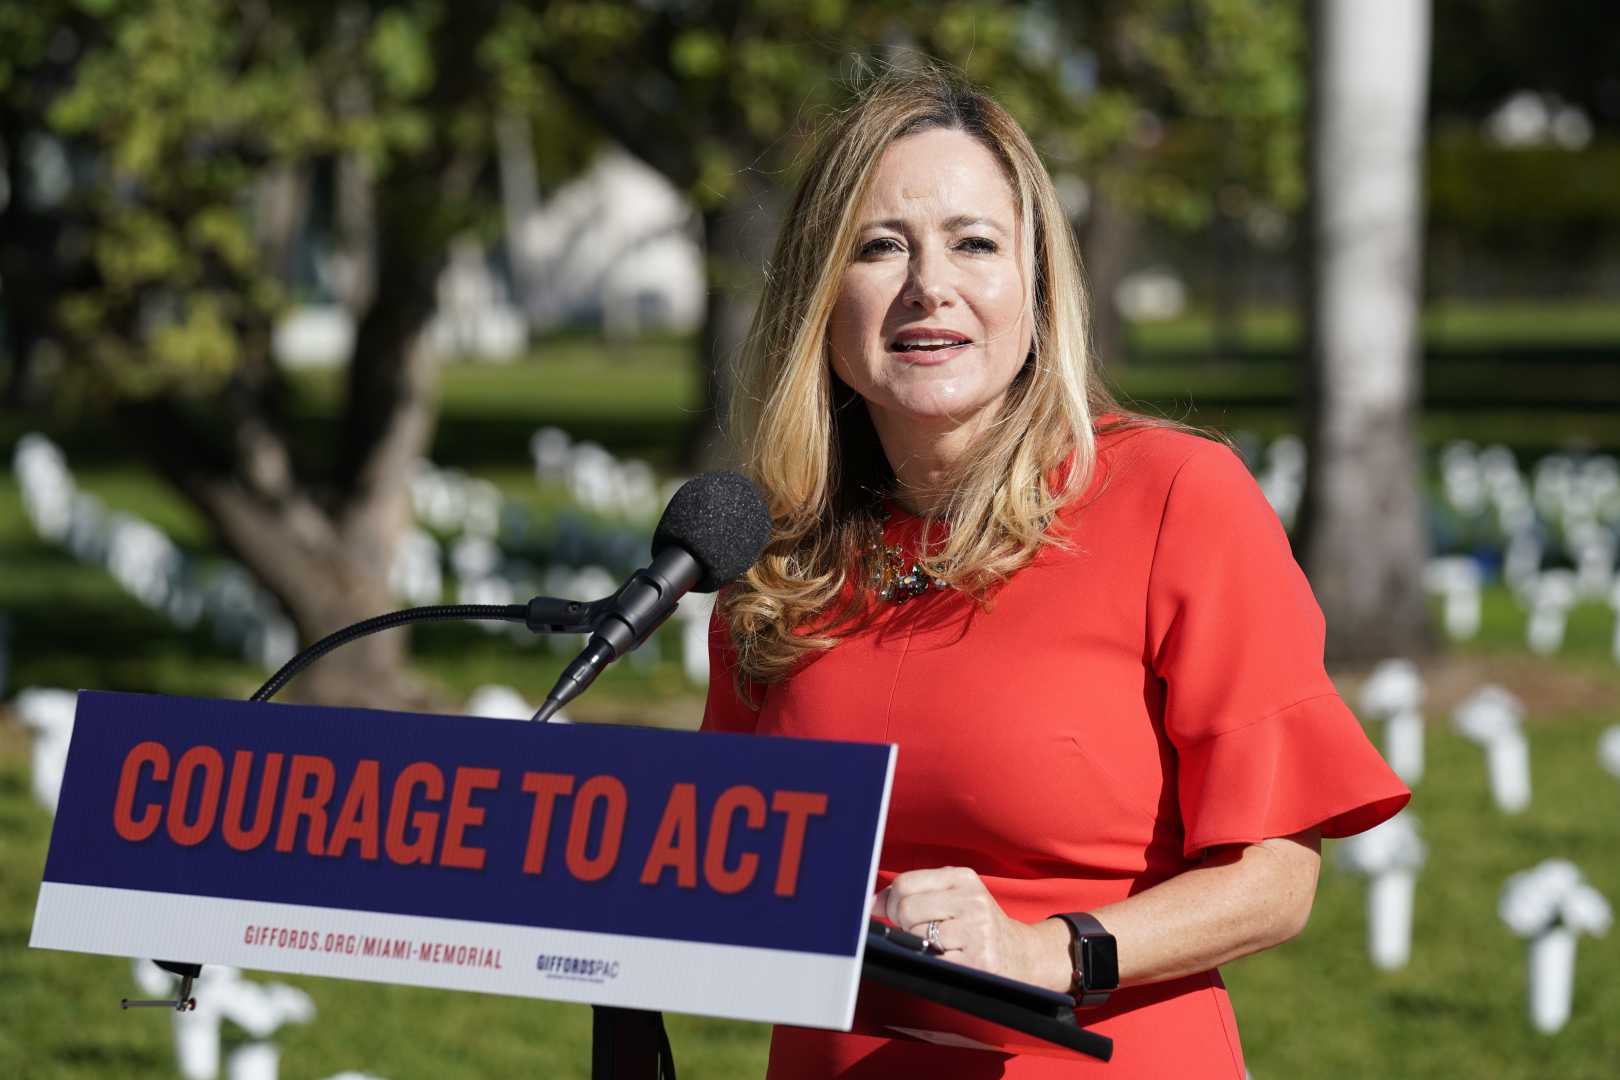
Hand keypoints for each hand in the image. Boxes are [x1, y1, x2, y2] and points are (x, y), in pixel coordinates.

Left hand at [872, 866, 1069, 989]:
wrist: (1022, 955)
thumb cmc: (977, 925)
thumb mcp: (953, 897)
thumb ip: (914, 893)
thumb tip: (871, 904)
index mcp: (962, 878)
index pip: (905, 883)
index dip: (891, 902)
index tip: (893, 914)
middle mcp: (971, 899)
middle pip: (906, 909)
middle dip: (904, 926)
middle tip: (920, 933)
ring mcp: (977, 929)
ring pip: (918, 936)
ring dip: (921, 947)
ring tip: (942, 945)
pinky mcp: (980, 959)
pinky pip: (935, 961)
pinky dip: (935, 963)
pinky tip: (952, 959)